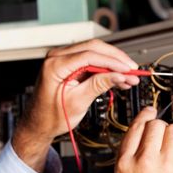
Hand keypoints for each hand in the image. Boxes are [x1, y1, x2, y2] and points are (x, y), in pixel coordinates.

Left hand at [12, 39, 139, 171]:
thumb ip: (99, 85)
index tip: (129, 69)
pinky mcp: (68, 64)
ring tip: (129, 77)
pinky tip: (118, 77)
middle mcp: (56, 56)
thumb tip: (120, 75)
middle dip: (116, 59)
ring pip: (94, 52)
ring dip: (113, 63)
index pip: (89, 55)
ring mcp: (62, 59)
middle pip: (94, 48)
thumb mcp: (78, 102)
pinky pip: (90, 60)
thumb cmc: (51, 117)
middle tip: (133, 70)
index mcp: (55, 65)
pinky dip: (105, 68)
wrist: (39, 124)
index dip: (113, 61)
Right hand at [115, 108, 172, 172]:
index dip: (144, 115)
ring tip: (171, 148)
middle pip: (156, 124)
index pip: (135, 128)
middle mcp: (144, 162)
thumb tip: (144, 134)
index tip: (150, 110)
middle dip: (160, 126)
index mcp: (124, 164)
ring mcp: (166, 166)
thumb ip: (131, 158)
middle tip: (162, 135)